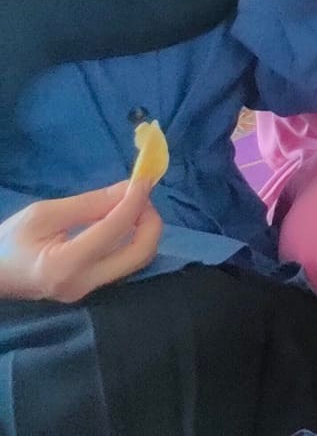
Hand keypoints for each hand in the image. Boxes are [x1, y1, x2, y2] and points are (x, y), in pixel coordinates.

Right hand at [0, 180, 162, 303]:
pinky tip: (123, 221)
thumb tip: (129, 189)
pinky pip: (125, 262)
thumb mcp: (42, 215)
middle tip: (141, 195)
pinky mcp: (93, 289)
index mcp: (65, 265)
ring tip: (132, 204)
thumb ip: (88, 204)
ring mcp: (90, 291)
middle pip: (140, 252)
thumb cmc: (8, 242)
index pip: (114, 229)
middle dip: (150, 219)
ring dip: (144, 229)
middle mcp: (84, 283)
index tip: (144, 178)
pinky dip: (133, 238)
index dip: (134, 200)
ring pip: (138, 259)